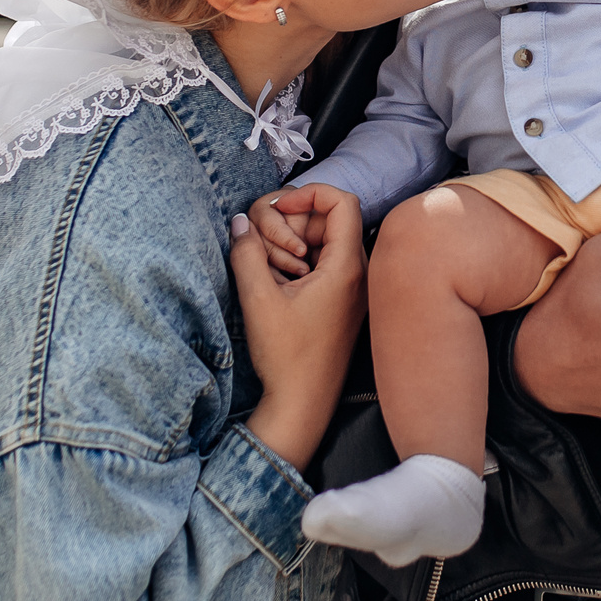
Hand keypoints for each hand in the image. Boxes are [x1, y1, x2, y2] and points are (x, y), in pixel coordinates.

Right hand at [230, 190, 366, 464]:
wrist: (303, 405)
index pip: (341, 201)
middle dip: (295, 224)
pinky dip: (302, 264)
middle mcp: (359, 273)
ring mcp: (354, 289)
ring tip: (275, 271)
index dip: (308, 195)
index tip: (278, 211)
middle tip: (269, 249)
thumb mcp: (258, 299)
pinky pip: (327, 264)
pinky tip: (283, 286)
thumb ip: (247, 252)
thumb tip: (242, 221)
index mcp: (346, 266)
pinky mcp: (345, 303)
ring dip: (296, 245)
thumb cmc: (286, 356)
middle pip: (330, 220)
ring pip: (326, 243)